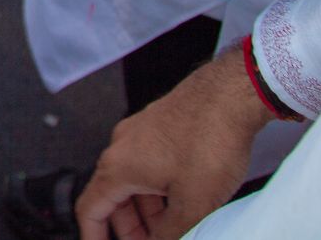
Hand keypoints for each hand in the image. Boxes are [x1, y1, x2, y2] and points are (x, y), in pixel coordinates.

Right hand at [76, 49, 275, 239]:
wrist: (230, 95)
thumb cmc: (210, 141)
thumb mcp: (193, 205)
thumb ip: (171, 234)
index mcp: (118, 167)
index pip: (90, 209)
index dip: (93, 237)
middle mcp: (122, 147)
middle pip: (112, 198)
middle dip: (130, 229)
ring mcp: (140, 134)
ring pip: (134, 182)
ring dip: (148, 211)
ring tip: (175, 228)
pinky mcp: (159, 126)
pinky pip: (148, 165)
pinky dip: (158, 190)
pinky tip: (183, 200)